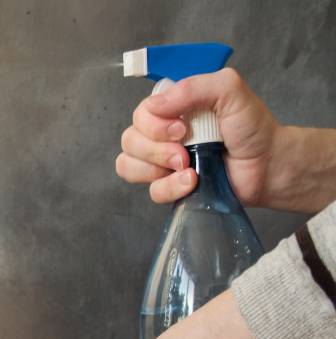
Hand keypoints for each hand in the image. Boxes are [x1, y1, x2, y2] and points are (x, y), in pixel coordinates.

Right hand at [116, 68, 278, 205]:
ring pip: (129, 165)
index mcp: (174, 108)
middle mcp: (163, 134)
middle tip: (184, 151)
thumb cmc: (253, 128)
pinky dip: (169, 187)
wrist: (269, 165)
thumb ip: (195, 87)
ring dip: (157, 168)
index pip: (140, 113)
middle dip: (155, 148)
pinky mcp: (170, 186)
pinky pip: (151, 191)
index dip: (152, 123)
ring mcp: (164, 162)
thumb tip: (155, 106)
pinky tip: (192, 182)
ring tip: (188, 168)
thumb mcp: (230, 90)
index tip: (181, 128)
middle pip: (130, 139)